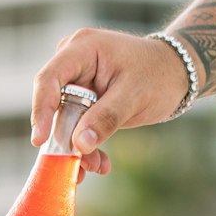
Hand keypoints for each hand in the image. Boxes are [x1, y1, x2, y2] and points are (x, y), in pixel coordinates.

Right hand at [30, 29, 195, 173]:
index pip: (49, 79)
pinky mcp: (82, 100)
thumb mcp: (134, 95)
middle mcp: (73, 62)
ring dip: (77, 148)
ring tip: (98, 166)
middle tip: (78, 167)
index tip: (40, 140)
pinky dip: (86, 146)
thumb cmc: (158, 73)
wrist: (175, 73)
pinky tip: (101, 163)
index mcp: (82, 48)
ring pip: (64, 121)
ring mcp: (76, 81)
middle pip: (54, 105)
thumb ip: (106, 118)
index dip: (42, 110)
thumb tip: (79, 145)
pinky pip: (75, 126)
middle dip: (65, 138)